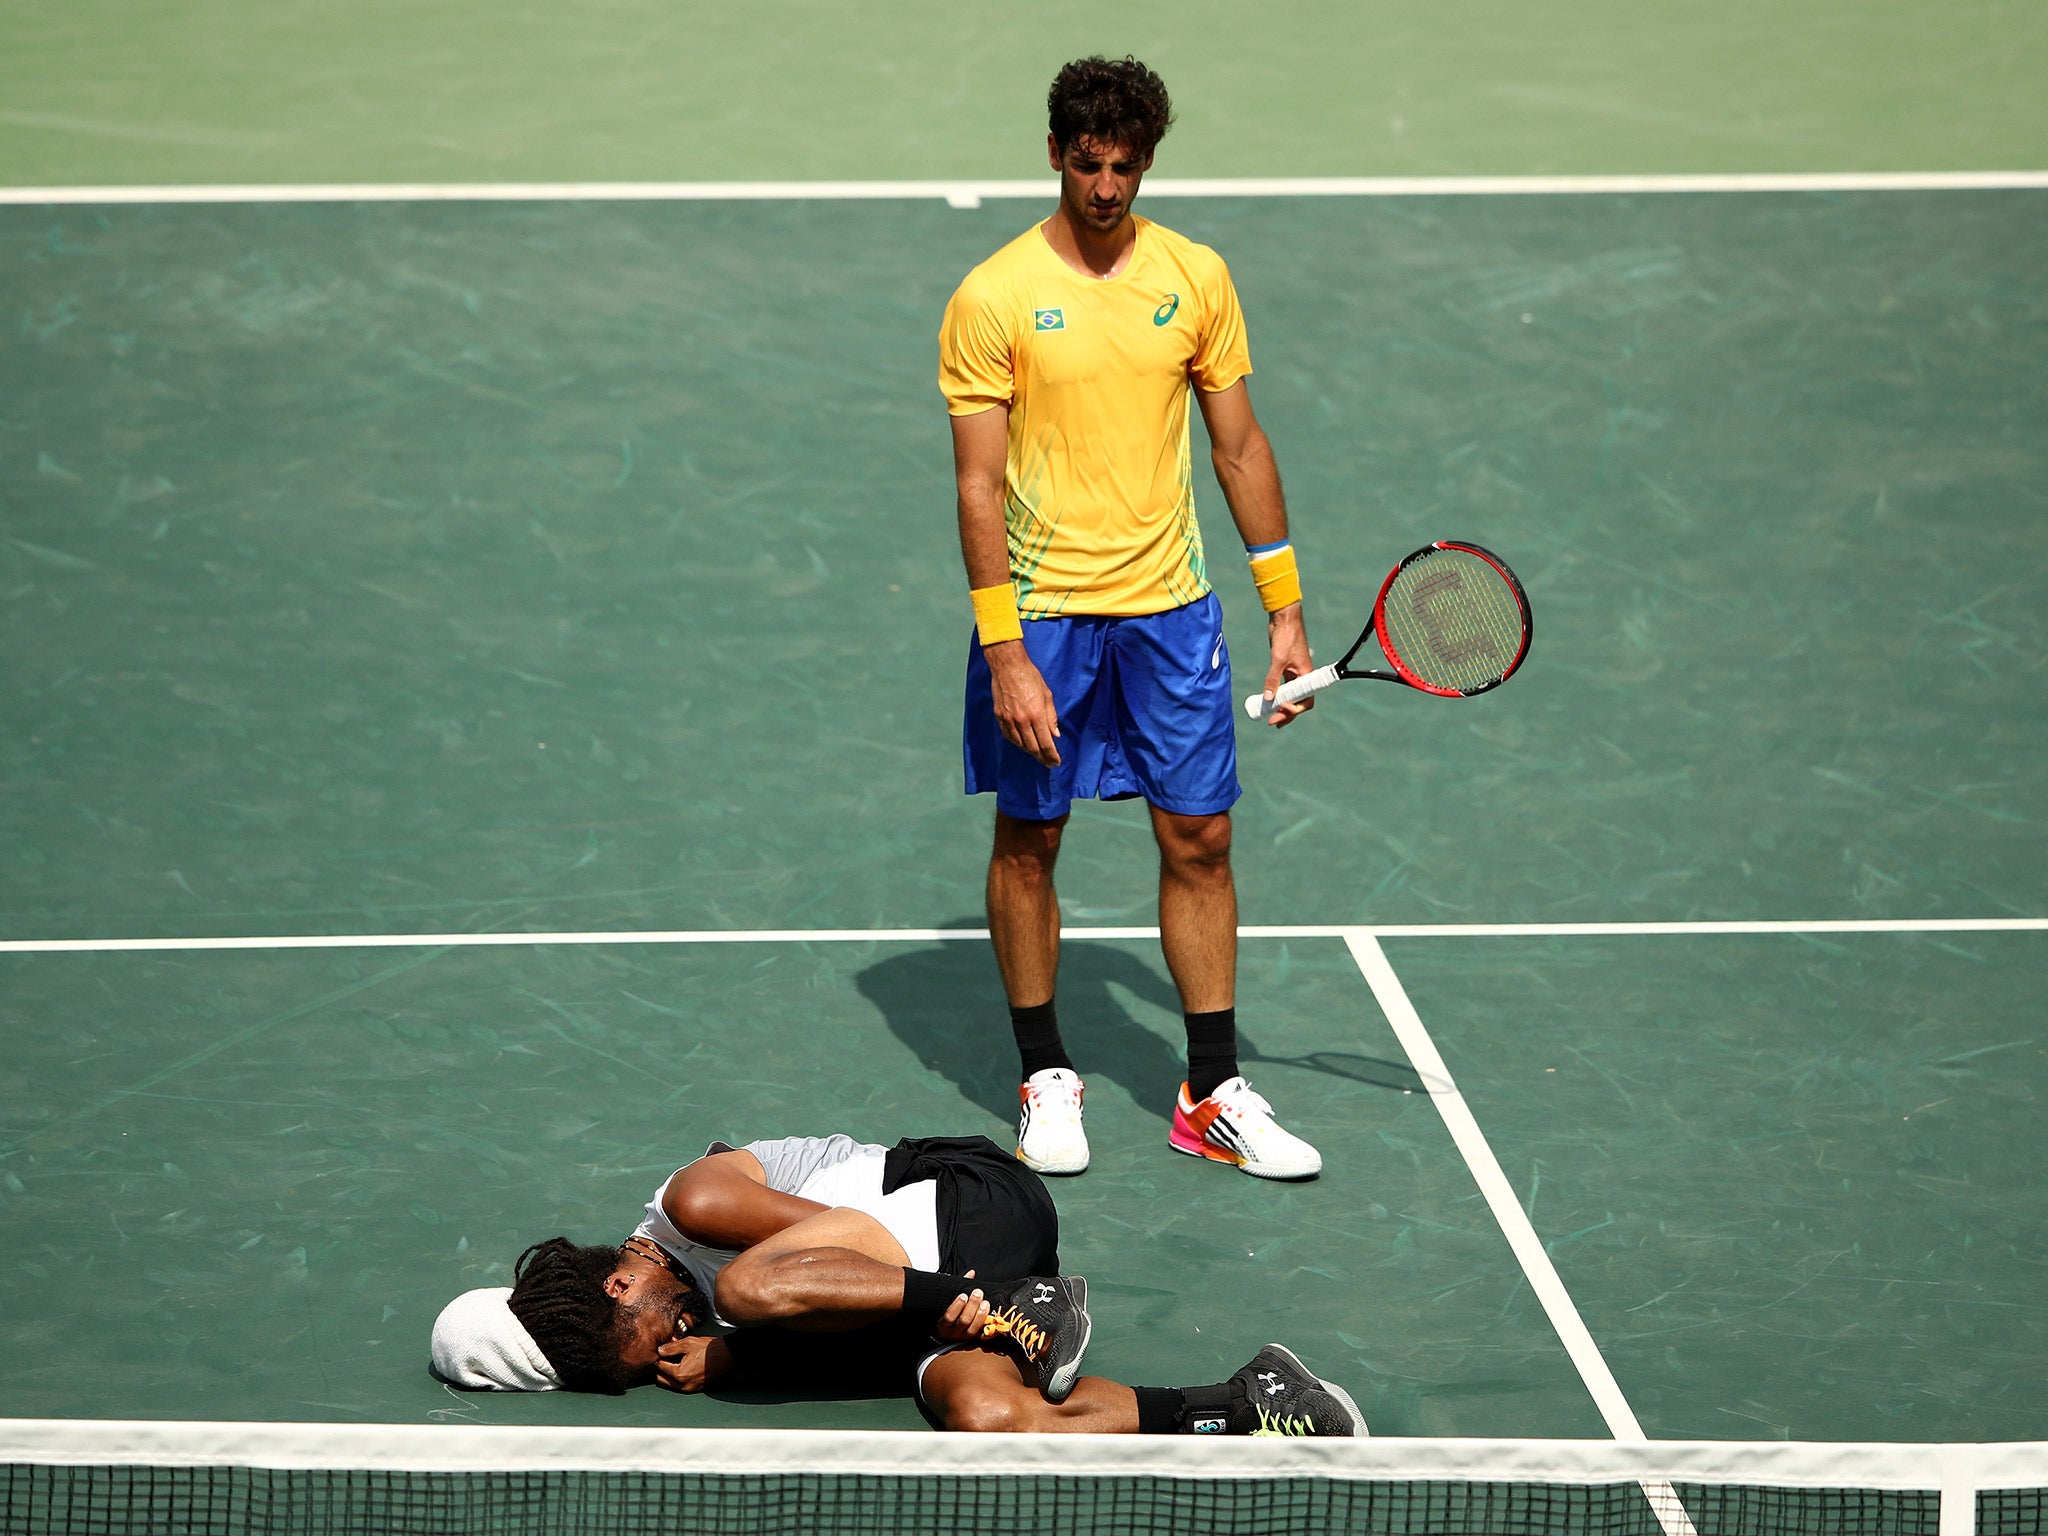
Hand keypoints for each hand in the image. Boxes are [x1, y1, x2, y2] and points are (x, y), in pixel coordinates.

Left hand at [655, 1334, 731, 1393]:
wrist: (729, 1356)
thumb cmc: (712, 1350)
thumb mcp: (689, 1343)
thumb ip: (671, 1348)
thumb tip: (660, 1351)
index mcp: (679, 1374)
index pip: (659, 1367)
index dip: (659, 1357)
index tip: (661, 1351)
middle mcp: (683, 1385)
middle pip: (661, 1380)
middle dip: (660, 1368)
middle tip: (665, 1357)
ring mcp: (689, 1389)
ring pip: (669, 1384)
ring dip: (668, 1374)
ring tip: (673, 1361)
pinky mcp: (695, 1389)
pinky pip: (679, 1386)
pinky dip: (677, 1378)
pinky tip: (682, 1366)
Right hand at [932, 1271, 992, 1342]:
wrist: (946, 1332)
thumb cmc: (946, 1313)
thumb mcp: (949, 1300)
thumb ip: (960, 1285)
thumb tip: (971, 1273)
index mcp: (944, 1323)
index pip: (949, 1316)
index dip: (957, 1306)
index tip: (964, 1295)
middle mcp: (954, 1332)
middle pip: (964, 1321)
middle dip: (972, 1306)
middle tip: (978, 1293)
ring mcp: (965, 1337)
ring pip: (974, 1329)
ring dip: (981, 1315)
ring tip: (986, 1303)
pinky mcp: (975, 1340)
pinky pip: (984, 1337)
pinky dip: (991, 1330)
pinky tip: (995, 1320)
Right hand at [985, 642, 1061, 766]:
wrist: (1008, 666)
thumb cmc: (1030, 677)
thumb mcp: (1047, 695)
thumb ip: (1051, 717)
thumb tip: (1055, 734)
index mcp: (1036, 714)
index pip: (1045, 743)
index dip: (1052, 756)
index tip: (1056, 762)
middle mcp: (1022, 720)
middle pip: (1032, 748)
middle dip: (1042, 758)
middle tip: (1049, 762)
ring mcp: (1008, 719)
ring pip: (1020, 744)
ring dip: (1030, 751)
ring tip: (1037, 754)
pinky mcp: (999, 716)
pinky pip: (1008, 736)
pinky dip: (1017, 743)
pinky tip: (1022, 743)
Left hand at [1260, 602, 1314, 726]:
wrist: (1283, 619)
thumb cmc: (1286, 636)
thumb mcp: (1278, 659)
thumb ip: (1273, 679)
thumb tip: (1268, 699)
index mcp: (1307, 675)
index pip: (1306, 700)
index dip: (1295, 709)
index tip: (1281, 709)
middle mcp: (1302, 676)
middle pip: (1298, 701)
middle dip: (1287, 713)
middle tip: (1273, 722)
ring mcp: (1294, 673)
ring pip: (1290, 695)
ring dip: (1282, 707)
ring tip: (1271, 718)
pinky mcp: (1285, 668)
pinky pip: (1283, 687)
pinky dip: (1277, 695)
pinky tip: (1269, 701)